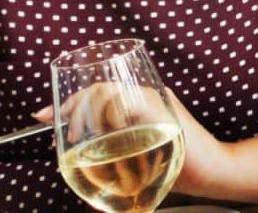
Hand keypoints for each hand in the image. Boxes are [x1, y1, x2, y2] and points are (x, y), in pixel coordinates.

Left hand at [34, 87, 231, 199]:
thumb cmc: (180, 166)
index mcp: (142, 102)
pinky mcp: (163, 112)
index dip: (68, 101)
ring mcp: (157, 101)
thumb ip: (120, 148)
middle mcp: (149, 95)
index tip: (44, 115)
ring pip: (109, 91)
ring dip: (87, 112)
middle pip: (99, 86)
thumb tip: (82, 158)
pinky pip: (128, 102)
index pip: (98, 89)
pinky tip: (112, 131)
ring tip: (85, 137)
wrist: (213, 171)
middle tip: (64, 132)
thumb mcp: (143, 154)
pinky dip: (112, 115)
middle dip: (71, 107)